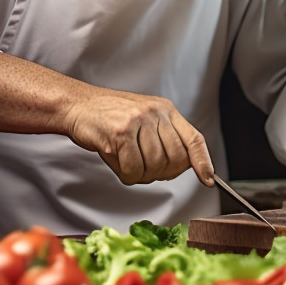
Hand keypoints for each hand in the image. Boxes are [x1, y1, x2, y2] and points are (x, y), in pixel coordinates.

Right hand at [64, 90, 214, 186]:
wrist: (77, 105)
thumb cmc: (108, 116)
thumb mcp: (143, 119)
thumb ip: (163, 138)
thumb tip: (183, 166)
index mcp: (165, 110)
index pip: (193, 139)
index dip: (203, 162)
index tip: (208, 179)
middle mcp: (155, 113)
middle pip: (174, 160)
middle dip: (161, 173)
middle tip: (144, 169)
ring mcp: (138, 121)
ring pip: (153, 167)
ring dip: (139, 174)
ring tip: (125, 161)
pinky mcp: (121, 132)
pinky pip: (132, 169)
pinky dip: (124, 173)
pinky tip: (115, 160)